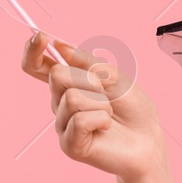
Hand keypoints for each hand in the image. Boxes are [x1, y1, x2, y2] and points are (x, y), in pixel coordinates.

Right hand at [20, 31, 164, 179]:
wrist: (149, 140)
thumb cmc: (133, 109)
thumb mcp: (114, 76)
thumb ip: (87, 62)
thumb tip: (60, 45)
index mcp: (68, 84)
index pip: (37, 66)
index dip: (32, 50)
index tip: (41, 37)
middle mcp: (60, 103)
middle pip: (57, 75)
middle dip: (89, 78)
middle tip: (106, 93)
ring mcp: (63, 125)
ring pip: (72, 98)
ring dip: (100, 102)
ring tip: (109, 114)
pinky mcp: (69, 145)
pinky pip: (79, 120)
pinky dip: (101, 119)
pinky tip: (106, 127)